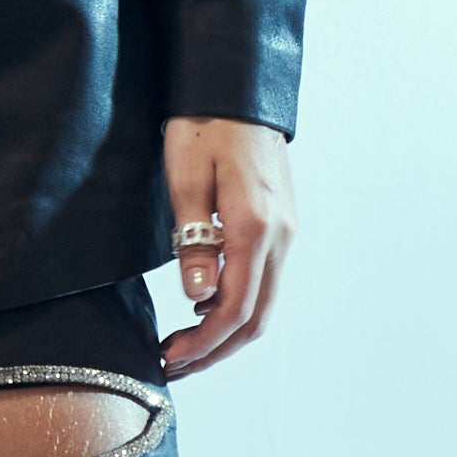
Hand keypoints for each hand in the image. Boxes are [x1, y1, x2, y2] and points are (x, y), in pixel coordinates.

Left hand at [159, 114, 293, 376]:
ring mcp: (286, 233)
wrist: (238, 91)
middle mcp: (281, 238)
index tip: (169, 359)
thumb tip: (198, 298)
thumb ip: (192, 241)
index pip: (234, 308)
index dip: (202, 344)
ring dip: (225, 334)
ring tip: (182, 347)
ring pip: (263, 305)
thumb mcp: (185, 179)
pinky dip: (237, 308)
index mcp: (256, 227)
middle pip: (255, 320)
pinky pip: (264, 283)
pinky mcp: (281, 227)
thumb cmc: (204, 127)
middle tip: (172, 366)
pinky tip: (203, 309)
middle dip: (214, 352)